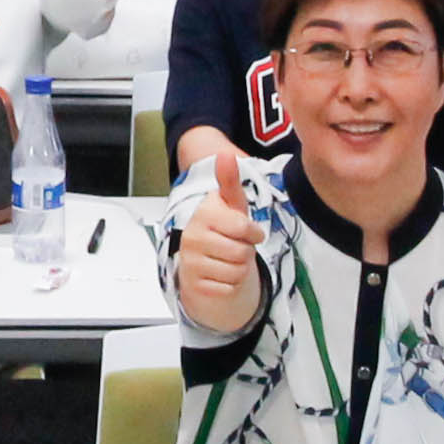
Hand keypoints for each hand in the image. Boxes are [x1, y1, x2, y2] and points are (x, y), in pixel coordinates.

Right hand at [172, 150, 267, 331]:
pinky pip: (227, 288)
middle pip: (242, 253)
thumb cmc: (223, 228)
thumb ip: (230, 181)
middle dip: (245, 252)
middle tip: (235, 246)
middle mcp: (193, 237)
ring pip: (236, 272)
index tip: (248, 231)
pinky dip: (230, 285)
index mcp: (204, 215)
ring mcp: (190, 262)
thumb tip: (225, 154)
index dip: (253, 232)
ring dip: (239, 269)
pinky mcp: (193, 284)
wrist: (204, 259)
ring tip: (228, 260)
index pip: (244, 228)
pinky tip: (220, 274)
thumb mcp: (232, 204)